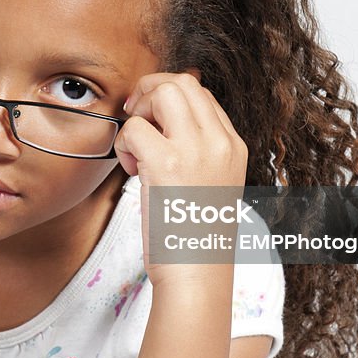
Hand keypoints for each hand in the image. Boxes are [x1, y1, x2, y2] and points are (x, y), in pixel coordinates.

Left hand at [113, 72, 248, 287]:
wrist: (197, 275)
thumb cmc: (195, 237)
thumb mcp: (212, 184)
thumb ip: (198, 151)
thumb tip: (168, 121)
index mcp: (233, 146)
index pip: (201, 93)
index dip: (168, 98)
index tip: (152, 120)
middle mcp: (220, 142)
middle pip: (182, 82)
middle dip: (150, 90)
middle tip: (136, 119)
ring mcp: (195, 150)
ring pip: (162, 91)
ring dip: (139, 112)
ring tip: (136, 147)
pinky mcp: (166, 163)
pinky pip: (134, 128)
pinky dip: (123, 144)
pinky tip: (131, 169)